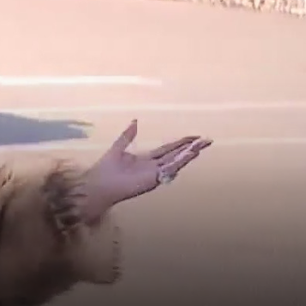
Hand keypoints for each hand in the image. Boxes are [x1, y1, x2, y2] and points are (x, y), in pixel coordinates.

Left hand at [80, 120, 211, 220]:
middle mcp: (153, 167)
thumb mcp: (117, 147)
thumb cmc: (105, 169)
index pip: (167, 149)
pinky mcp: (153, 179)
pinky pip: (169, 169)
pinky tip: (190, 154)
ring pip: (176, 161)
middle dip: (190, 148)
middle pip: (176, 155)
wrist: (99, 184)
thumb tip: (135, 121)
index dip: (180, 143)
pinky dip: (180, 162)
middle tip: (206, 141)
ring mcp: (154, 173)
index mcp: (145, 160)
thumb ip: (127, 136)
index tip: (193, 137)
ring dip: (189, 154)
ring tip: (201, 146)